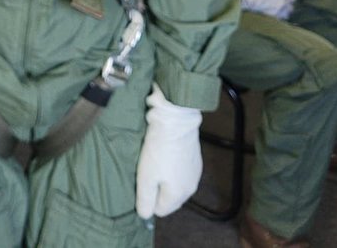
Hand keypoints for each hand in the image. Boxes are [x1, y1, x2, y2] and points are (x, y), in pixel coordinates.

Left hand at [135, 84, 202, 218]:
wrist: (176, 120)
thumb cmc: (159, 149)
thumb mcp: (146, 176)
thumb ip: (145, 199)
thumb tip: (144, 215)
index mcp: (178, 195)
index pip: (160, 210)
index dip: (148, 198)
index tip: (141, 182)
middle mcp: (190, 188)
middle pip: (169, 198)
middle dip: (157, 189)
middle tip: (146, 171)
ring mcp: (195, 173)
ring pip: (175, 185)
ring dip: (164, 178)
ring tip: (154, 161)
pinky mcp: (195, 160)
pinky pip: (180, 172)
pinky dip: (172, 167)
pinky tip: (164, 154)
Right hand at [237, 0, 296, 18]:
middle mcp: (283, 4)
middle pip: (291, 8)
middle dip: (288, 6)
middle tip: (284, 5)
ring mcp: (278, 11)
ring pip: (287, 15)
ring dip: (285, 13)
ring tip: (280, 11)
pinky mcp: (272, 16)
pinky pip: (279, 19)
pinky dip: (278, 17)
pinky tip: (275, 14)